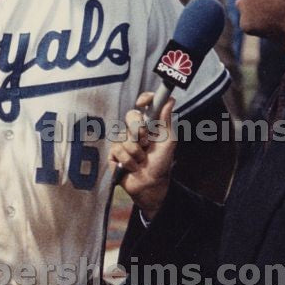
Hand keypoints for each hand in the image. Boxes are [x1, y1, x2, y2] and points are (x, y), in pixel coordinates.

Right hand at [109, 93, 175, 219]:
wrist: (151, 185)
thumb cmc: (161, 163)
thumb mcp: (168, 142)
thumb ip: (166, 121)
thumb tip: (170, 100)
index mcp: (150, 123)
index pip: (146, 103)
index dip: (144, 99)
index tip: (142, 104)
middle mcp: (135, 129)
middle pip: (131, 116)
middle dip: (139, 130)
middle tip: (146, 143)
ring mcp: (123, 140)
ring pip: (124, 136)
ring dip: (136, 152)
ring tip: (141, 161)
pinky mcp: (114, 152)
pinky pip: (117, 149)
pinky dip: (128, 161)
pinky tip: (132, 167)